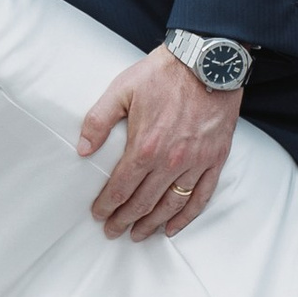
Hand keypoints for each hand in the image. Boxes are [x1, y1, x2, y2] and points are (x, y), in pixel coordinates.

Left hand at [76, 49, 241, 238]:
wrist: (207, 62)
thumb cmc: (162, 74)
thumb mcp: (121, 90)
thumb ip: (98, 120)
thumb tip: (82, 149)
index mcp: (145, 146)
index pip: (121, 188)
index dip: (107, 206)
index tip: (98, 215)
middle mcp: (170, 161)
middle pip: (143, 203)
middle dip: (124, 220)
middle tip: (112, 231)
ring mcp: (195, 163)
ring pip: (170, 206)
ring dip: (151, 224)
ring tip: (138, 234)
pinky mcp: (215, 160)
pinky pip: (200, 197)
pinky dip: (186, 217)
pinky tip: (172, 228)